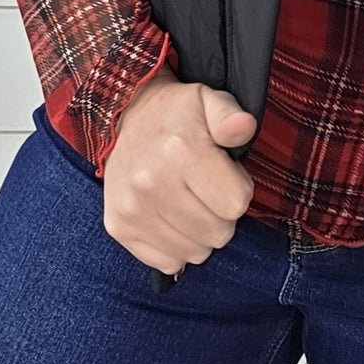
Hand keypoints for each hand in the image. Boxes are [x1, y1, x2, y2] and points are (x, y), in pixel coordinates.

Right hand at [102, 65, 257, 274]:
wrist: (125, 119)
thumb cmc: (177, 114)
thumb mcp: (209, 100)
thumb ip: (230, 115)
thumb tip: (243, 127)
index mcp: (179, 149)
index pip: (236, 203)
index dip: (239, 189)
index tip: (226, 174)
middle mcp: (150, 182)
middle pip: (218, 233)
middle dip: (222, 215)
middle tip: (208, 190)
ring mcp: (132, 209)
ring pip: (195, 253)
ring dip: (200, 233)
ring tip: (190, 202)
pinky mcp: (119, 227)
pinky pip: (169, 262)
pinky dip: (177, 247)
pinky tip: (171, 217)